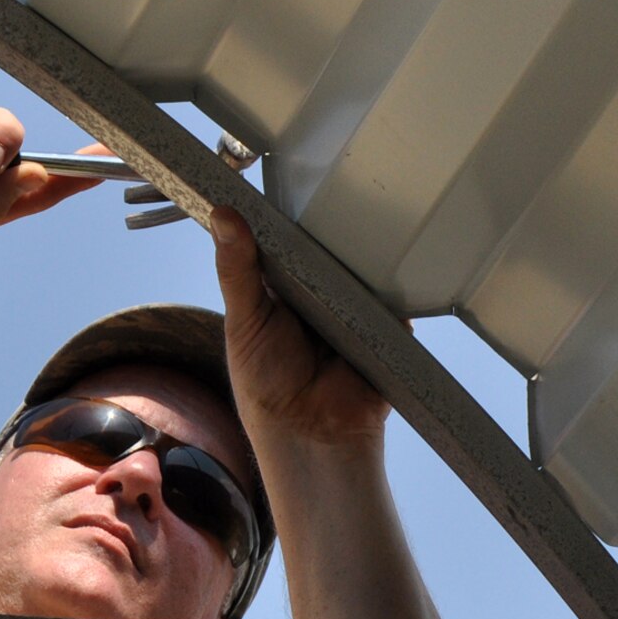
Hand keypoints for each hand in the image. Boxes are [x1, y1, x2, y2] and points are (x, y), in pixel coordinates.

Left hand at [209, 207, 389, 451]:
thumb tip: (223, 215)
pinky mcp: (385, 331)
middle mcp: (319, 299)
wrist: (312, 436)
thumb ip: (237, 269)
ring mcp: (354, 314)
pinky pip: (394, 303)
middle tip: (342, 201)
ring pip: (365, 273)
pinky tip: (393, 274)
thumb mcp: (245, 319)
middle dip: (336, 234)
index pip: (289, 244)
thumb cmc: (266, 385)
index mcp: (283, 293)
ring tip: (371, 233)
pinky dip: (394, 294)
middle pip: (332, 253)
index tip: (296, 182)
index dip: (291, 220)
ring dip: (367, 261)